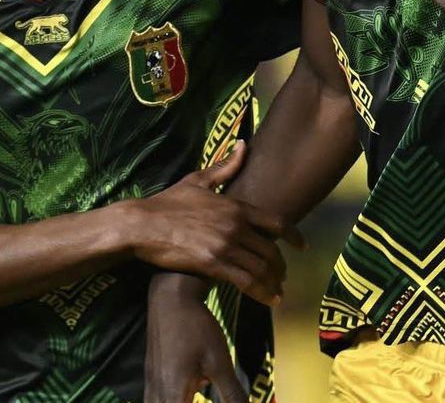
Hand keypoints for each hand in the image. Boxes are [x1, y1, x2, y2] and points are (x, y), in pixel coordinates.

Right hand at [121, 141, 304, 305]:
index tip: (302, 246)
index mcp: (235, 206)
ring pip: (261, 268)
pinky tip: (267, 299)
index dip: (293, 235)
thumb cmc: (168, 202)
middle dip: (281, 265)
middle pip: (271, 249)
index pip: (275, 222)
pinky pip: (245, 282)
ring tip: (277, 292)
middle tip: (283, 275)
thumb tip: (243, 144)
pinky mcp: (211, 264)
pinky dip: (260, 292)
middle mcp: (235, 225)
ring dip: (274, 283)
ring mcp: (225, 245)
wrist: (142, 224)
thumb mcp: (198, 180)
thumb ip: (225, 166)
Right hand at [145, 280, 245, 402]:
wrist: (171, 298)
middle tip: (203, 400)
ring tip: (194, 397)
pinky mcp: (151, 379)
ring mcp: (150, 388)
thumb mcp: (219, 361)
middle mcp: (156, 397)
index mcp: (172, 397)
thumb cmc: (197, 328)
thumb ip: (232, 394)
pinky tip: (184, 398)